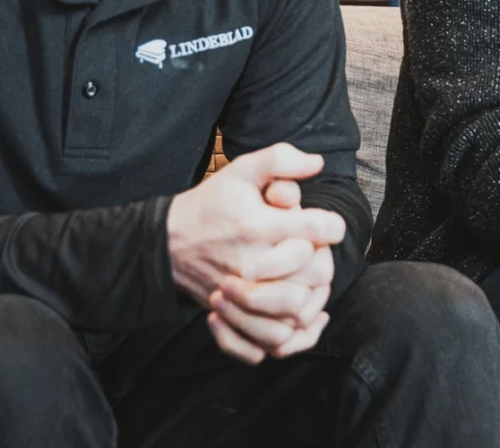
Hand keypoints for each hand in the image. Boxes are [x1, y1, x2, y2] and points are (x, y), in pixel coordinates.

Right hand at [206, 175, 337, 362]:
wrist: (167, 242)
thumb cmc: (212, 203)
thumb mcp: (242, 170)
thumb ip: (281, 159)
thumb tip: (318, 163)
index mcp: (256, 226)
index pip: (316, 230)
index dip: (332, 226)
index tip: (327, 225)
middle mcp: (248, 263)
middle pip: (315, 273)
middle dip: (324, 261)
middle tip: (316, 254)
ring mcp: (238, 295)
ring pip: (296, 311)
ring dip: (311, 297)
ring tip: (307, 282)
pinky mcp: (230, 316)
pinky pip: (270, 341)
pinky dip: (290, 333)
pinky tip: (298, 313)